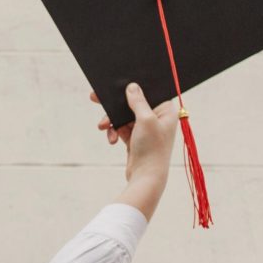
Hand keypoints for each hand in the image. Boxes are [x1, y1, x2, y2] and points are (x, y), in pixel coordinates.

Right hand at [90, 82, 177, 221]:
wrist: (146, 177)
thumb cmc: (151, 148)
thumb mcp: (145, 120)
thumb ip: (137, 101)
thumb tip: (131, 86)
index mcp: (166, 111)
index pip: (148, 92)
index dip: (132, 88)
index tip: (117, 85)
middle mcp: (157, 118)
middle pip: (132, 104)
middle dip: (114, 106)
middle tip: (95, 97)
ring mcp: (146, 129)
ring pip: (123, 117)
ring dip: (111, 121)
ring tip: (102, 126)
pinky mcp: (135, 139)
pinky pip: (120, 129)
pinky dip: (114, 132)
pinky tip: (111, 139)